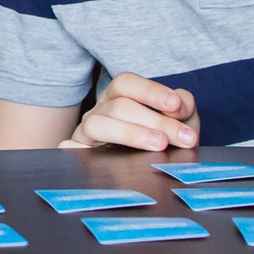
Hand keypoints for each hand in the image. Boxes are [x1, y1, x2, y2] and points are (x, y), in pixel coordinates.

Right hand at [64, 72, 198, 151]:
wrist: (150, 170)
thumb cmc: (162, 137)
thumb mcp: (180, 119)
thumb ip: (184, 106)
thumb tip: (177, 106)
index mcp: (118, 96)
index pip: (126, 83)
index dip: (150, 91)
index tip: (175, 105)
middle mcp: (100, 110)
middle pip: (119, 106)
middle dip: (155, 120)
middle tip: (183, 137)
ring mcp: (87, 132)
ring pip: (98, 125)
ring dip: (131, 134)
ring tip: (159, 145)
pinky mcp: (79, 153)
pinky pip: (70, 149)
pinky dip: (73, 150)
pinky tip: (84, 154)